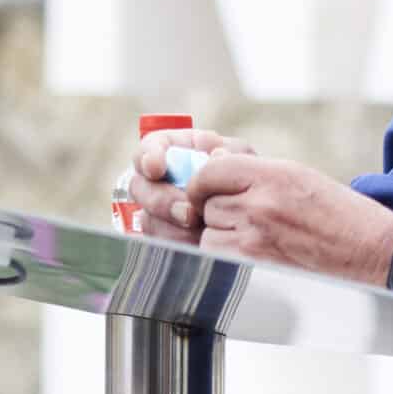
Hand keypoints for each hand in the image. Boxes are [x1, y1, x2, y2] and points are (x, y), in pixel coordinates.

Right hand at [126, 129, 256, 243]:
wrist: (252, 210)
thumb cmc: (244, 175)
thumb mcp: (241, 157)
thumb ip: (228, 153)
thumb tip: (215, 155)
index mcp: (174, 151)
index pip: (147, 149)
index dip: (147, 157)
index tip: (156, 168)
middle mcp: (160, 180)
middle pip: (139, 187)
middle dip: (161, 201)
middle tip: (188, 212)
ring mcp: (160, 211)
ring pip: (147, 219)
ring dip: (171, 226)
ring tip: (200, 228)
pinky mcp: (166, 237)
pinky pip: (159, 244)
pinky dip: (178, 243)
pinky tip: (198, 241)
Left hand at [187, 156, 392, 285]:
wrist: (372, 252)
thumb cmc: (341, 215)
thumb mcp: (300, 176)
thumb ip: (254, 171)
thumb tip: (214, 165)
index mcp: (273, 175)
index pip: (211, 171)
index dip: (203, 181)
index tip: (206, 188)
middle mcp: (260, 204)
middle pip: (207, 203)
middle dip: (217, 210)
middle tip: (244, 216)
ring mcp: (255, 239)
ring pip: (208, 234)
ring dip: (221, 235)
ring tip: (254, 237)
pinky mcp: (254, 268)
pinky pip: (217, 259)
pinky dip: (226, 258)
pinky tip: (253, 255)